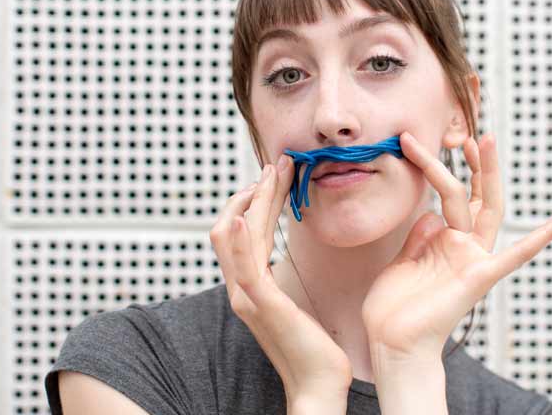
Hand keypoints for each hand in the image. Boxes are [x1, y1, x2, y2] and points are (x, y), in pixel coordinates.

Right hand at [209, 155, 352, 403]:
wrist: (319, 386)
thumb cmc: (315, 349)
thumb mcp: (294, 305)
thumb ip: (282, 281)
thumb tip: (284, 260)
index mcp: (249, 285)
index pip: (242, 231)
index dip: (255, 200)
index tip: (276, 177)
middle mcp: (240, 287)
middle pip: (232, 225)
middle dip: (254, 191)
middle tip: (277, 164)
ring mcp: (246, 295)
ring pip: (235, 235)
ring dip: (254, 200)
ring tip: (273, 173)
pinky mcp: (260, 303)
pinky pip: (244, 264)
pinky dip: (240, 236)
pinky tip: (246, 213)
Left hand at [362, 131, 551, 366]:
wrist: (393, 343)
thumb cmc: (394, 308)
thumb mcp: (403, 262)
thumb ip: (420, 238)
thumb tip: (430, 214)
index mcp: (445, 242)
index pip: (452, 198)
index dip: (443, 169)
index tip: (423, 142)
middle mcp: (464, 247)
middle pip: (476, 197)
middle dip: (476, 165)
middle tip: (474, 133)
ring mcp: (473, 260)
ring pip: (484, 209)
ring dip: (486, 175)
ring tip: (485, 140)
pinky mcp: (478, 277)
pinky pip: (514, 255)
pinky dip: (541, 236)